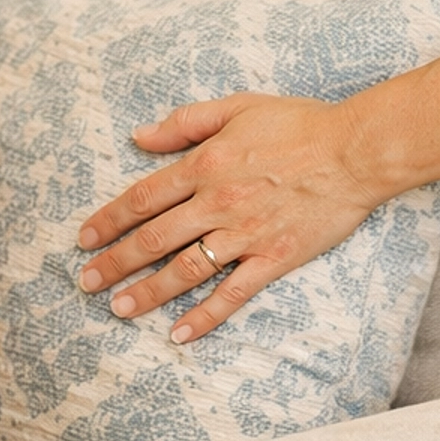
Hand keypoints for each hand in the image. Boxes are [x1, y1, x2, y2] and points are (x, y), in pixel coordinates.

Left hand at [76, 93, 382, 342]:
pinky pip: (232, 294)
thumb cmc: (300, 123)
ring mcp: (245, 234)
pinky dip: (204, 317)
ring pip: (185, 270)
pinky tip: (179, 334)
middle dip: (115, 263)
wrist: (355, 150)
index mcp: (205, 163)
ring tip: (118, 309)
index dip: (109, 220)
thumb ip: (186, 122)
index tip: (84, 239)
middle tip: (86, 283)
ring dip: (147, 293)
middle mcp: (218, 202)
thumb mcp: (238, 106)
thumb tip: (140, 135)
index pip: (143, 198)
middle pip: (155, 239)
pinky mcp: (274, 258)